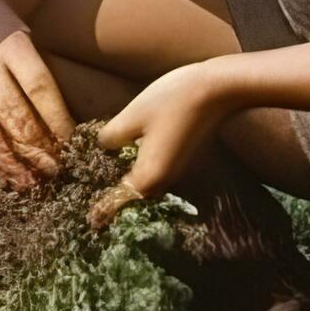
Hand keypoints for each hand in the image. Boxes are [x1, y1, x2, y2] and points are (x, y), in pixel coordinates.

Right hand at [0, 26, 74, 190]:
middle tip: (55, 171)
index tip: (73, 145)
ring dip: (8, 161)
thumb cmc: (9, 31)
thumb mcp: (31, 37)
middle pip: (12, 113)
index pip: (39, 87)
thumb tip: (72, 127)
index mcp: (13, 45)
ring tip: (28, 182)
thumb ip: (45, 76)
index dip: (57, 119)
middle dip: (35, 148)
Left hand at [93, 63, 234, 225]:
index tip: (93, 221)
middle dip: (116, 201)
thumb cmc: (172, 100)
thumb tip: (104, 146)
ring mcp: (174, 170)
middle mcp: (164, 179)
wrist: (217, 89)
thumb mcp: (131, 116)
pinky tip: (127, 161)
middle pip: (134, 198)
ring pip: (145, 186)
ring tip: (106, 184)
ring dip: (127, 187)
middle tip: (95, 204)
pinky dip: (139, 174)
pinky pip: (154, 174)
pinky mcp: (179, 158)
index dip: (104, 210)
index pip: (121, 201)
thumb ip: (111, 137)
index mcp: (149, 175)